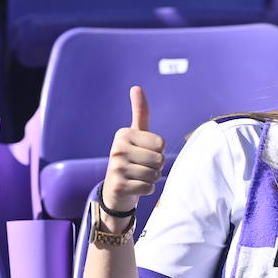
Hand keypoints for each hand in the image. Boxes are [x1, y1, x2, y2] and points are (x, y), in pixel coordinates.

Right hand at [103, 86, 166, 215]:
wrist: (116, 189)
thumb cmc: (132, 158)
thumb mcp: (136, 134)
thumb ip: (140, 112)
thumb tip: (136, 87)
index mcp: (123, 134)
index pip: (161, 144)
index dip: (158, 151)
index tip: (144, 152)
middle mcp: (117, 149)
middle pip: (159, 159)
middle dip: (156, 166)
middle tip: (142, 167)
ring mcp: (116, 168)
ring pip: (154, 174)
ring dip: (151, 178)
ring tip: (138, 176)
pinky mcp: (118, 186)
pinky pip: (148, 188)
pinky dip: (146, 189)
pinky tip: (135, 186)